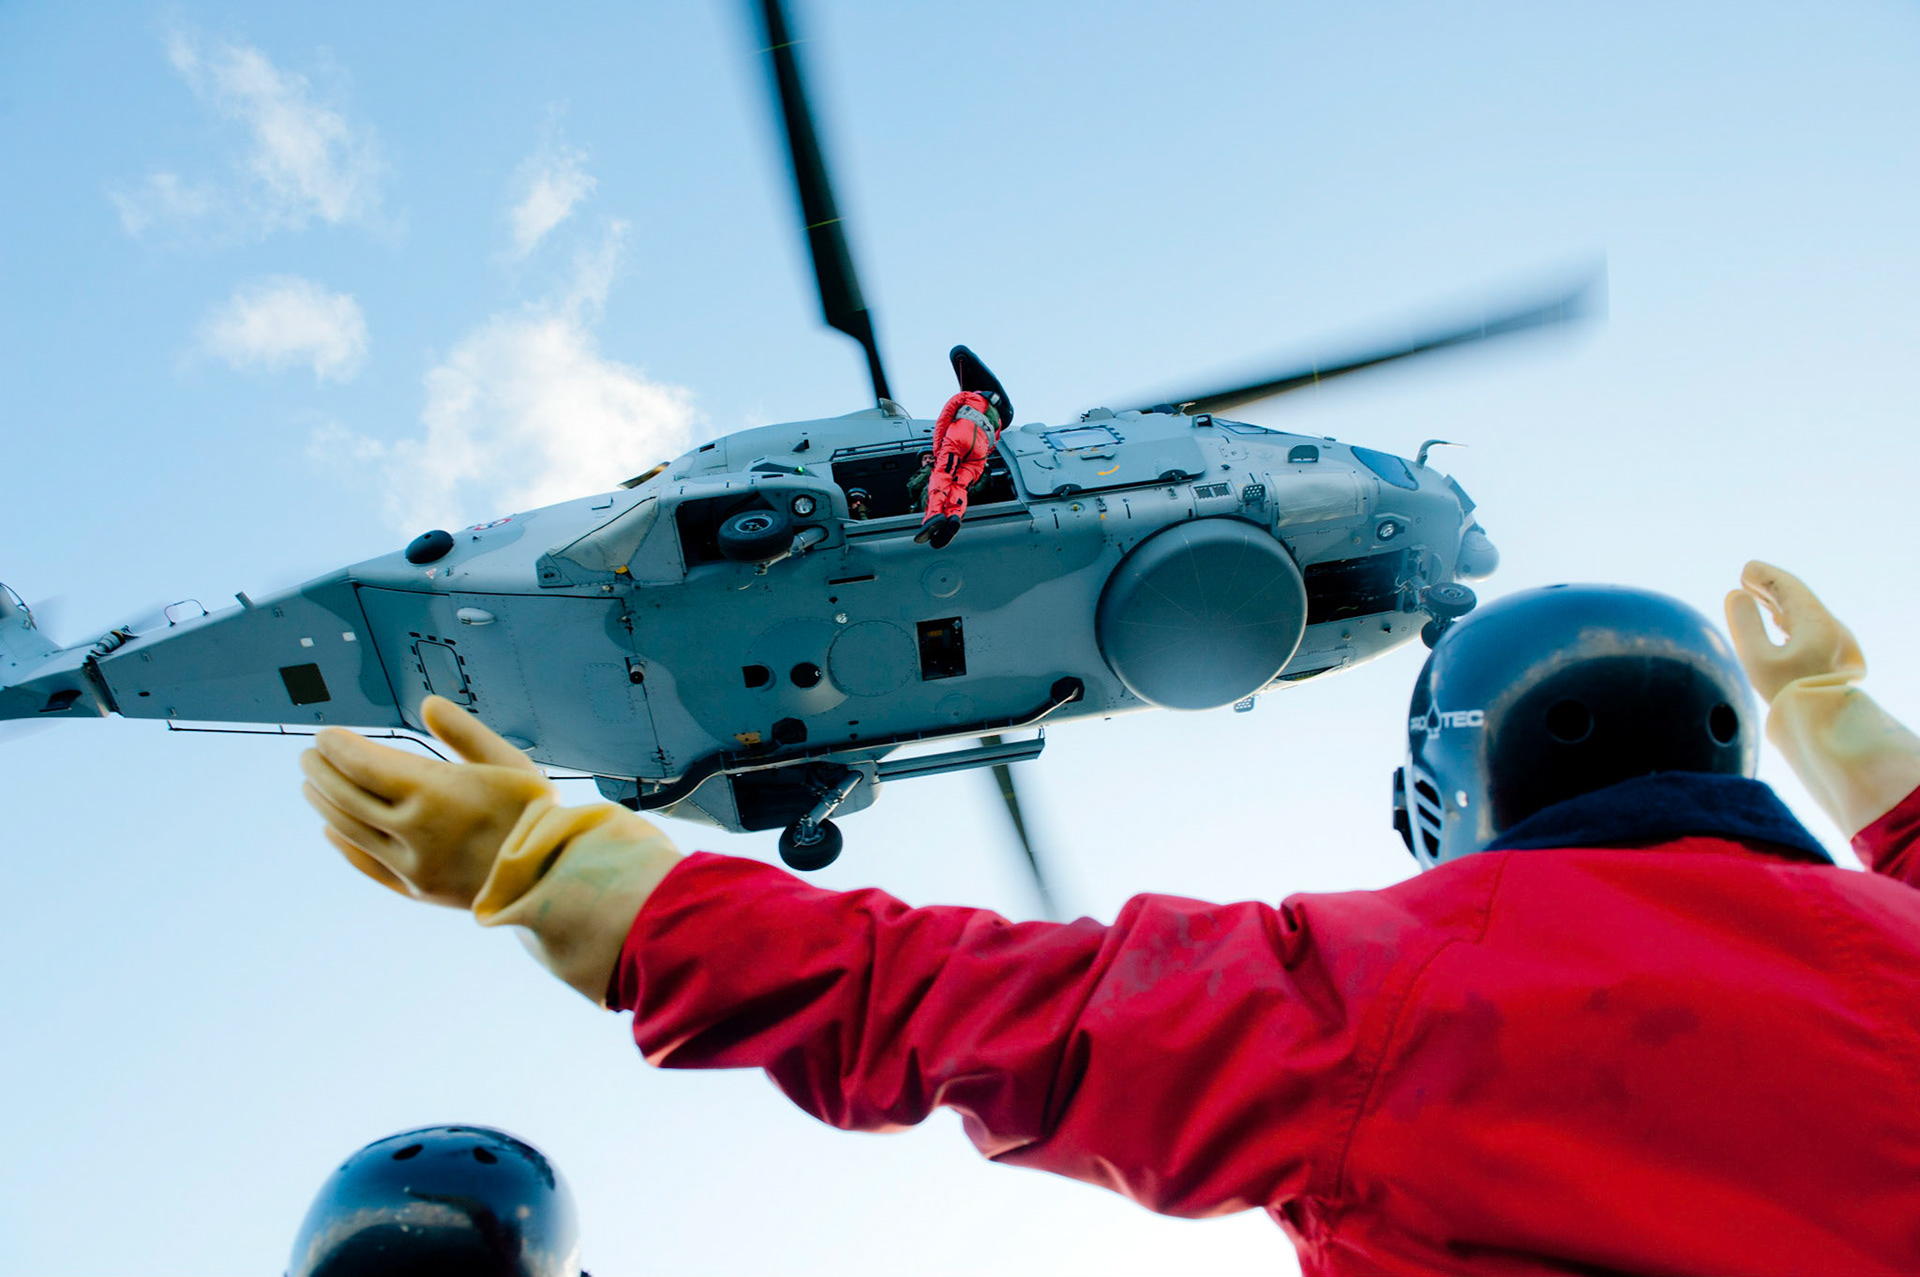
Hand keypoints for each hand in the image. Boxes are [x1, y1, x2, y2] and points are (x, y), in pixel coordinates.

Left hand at [301, 696, 554, 908]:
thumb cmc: (536, 813)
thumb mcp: (508, 762)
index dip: (337, 747)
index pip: (362, 764)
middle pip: (346, 795)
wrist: (554, 878)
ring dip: (324, 804)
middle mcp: (413, 830)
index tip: (325, 735)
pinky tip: (331, 830)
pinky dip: (343, 844)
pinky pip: (366, 864)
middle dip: (322, 771)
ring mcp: (411, 865)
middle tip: (309, 755)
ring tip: (312, 786)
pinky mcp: (416, 890)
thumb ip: (464, 731)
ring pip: (349, 829)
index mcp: (433, 792)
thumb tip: (428, 704)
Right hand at [1724, 560, 1865, 701]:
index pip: (1789, 588)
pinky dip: (1792, 620)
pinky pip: (1813, 629)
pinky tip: (1780, 623)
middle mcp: (1834, 629)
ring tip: (1757, 597)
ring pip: (1806, 614)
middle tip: (1747, 580)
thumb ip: (1745, 623)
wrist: (1825, 728)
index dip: (1766, 576)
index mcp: (1818, 623)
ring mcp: (1839, 645)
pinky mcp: (1837, 660)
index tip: (1745, 570)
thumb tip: (1736, 595)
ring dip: (1781, 604)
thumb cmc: (1786, 695)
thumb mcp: (1757, 659)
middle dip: (1772, 588)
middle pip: (1799, 599)